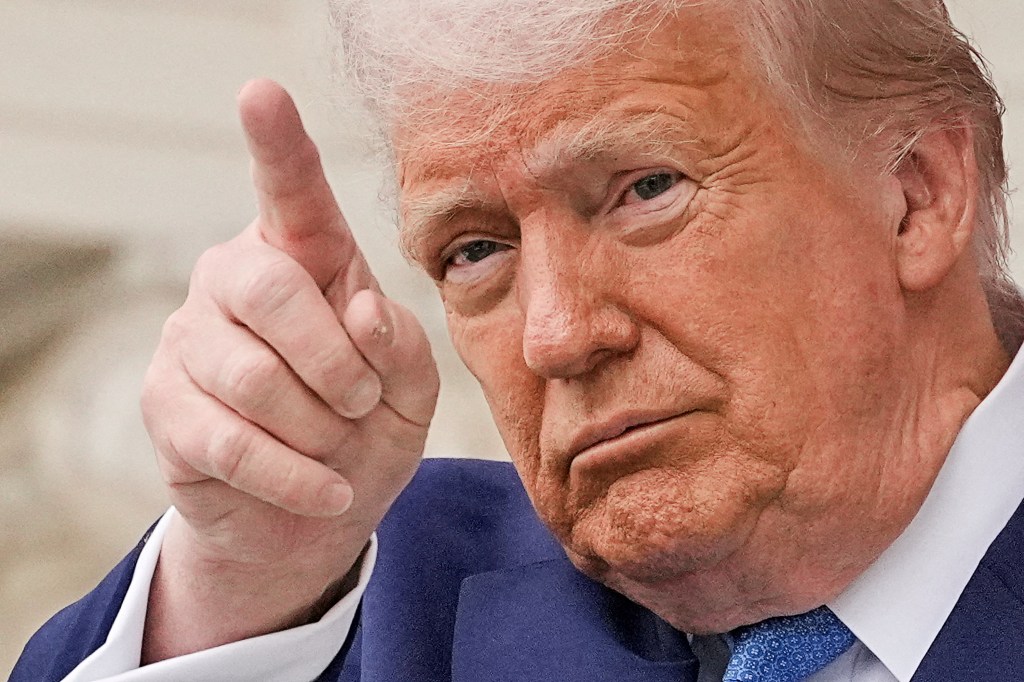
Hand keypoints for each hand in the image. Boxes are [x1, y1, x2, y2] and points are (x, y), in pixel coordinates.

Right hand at [139, 79, 437, 659]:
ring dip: (318, 426)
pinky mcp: (164, 405)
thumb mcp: (410, 385)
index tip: (262, 92)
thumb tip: (359, 310)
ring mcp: (188, 339)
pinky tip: (328, 491)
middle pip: (271, 288)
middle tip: (363, 401)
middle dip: (335, 361)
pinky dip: (295, 477)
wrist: (322, 508)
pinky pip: (230, 441)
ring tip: (338, 444)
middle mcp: (235, 279)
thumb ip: (399, 343)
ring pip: (251, 376)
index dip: (279, 145)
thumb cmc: (370, 425)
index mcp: (305, 257)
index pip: (292, 193)